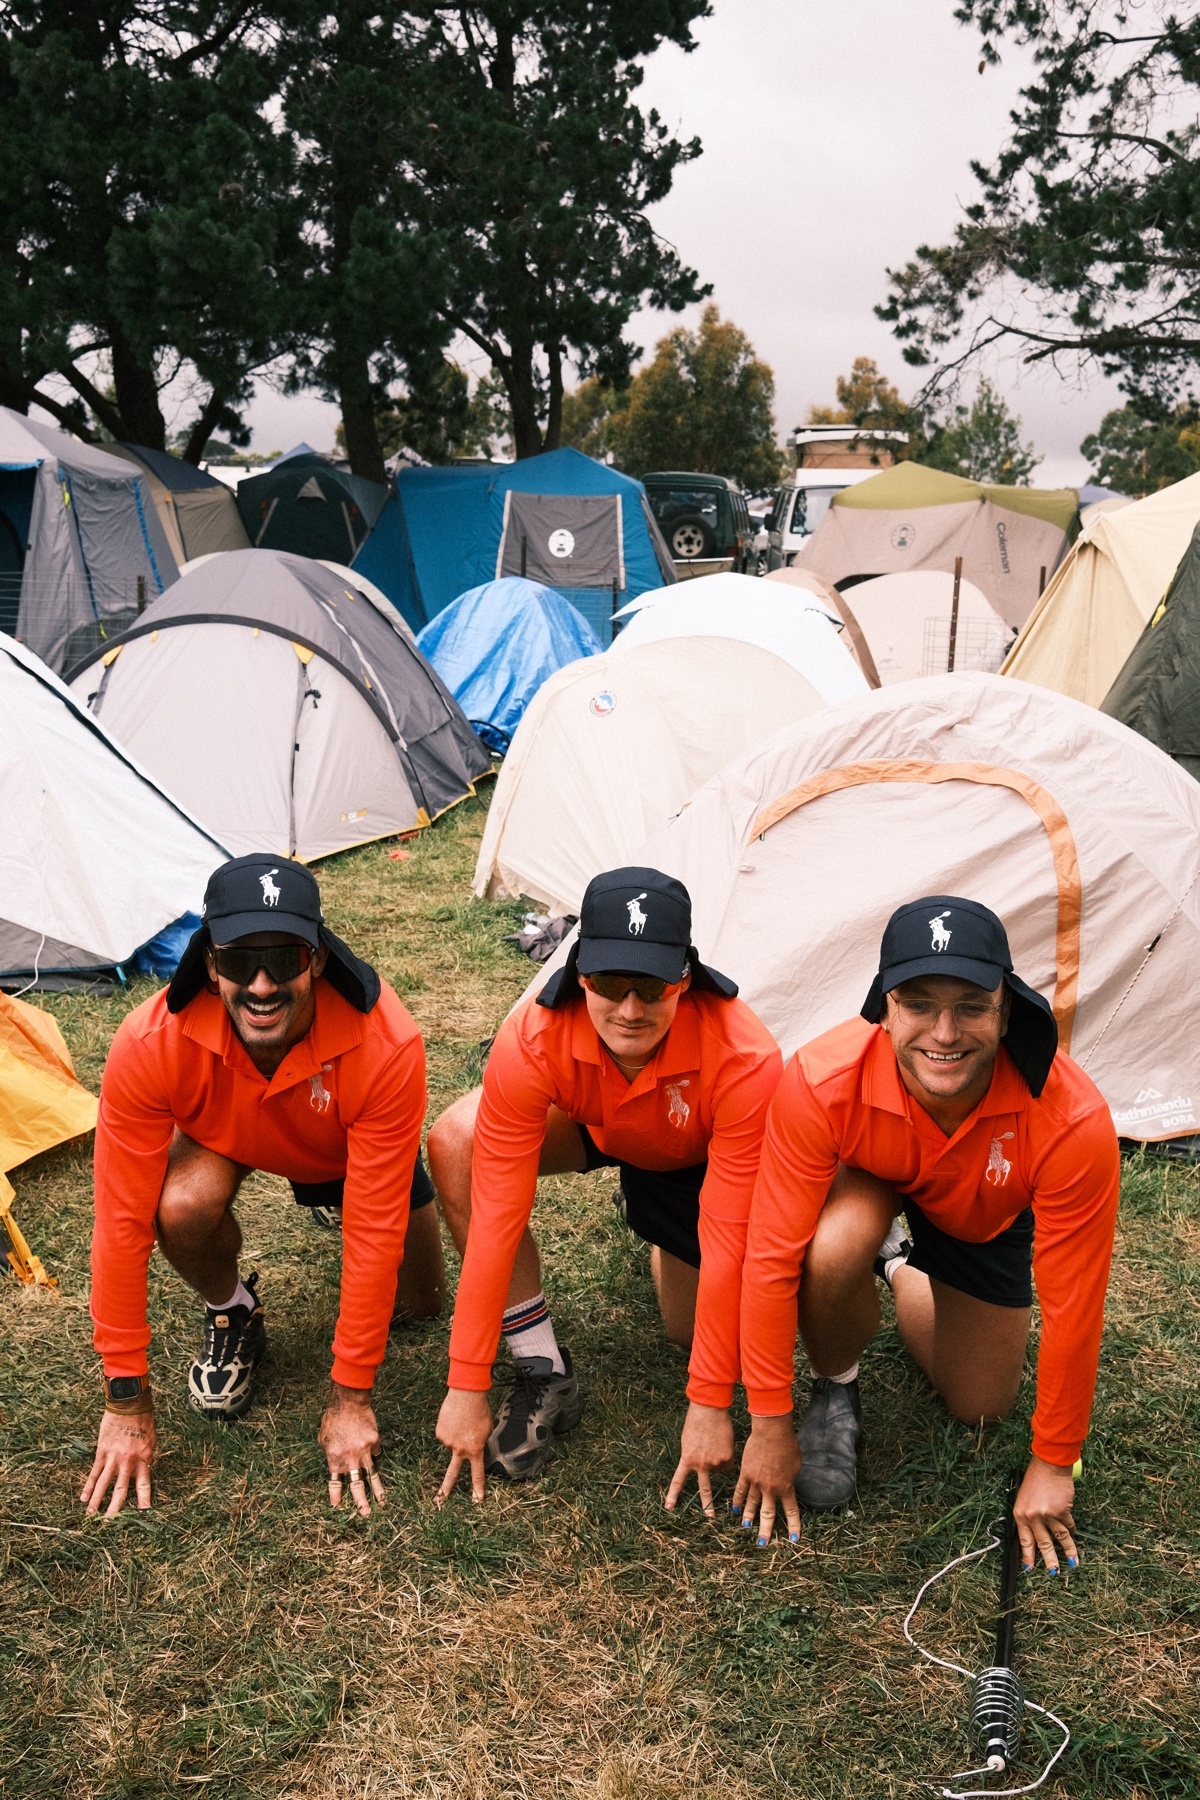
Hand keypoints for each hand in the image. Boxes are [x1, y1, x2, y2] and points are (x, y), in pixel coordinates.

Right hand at [81, 1408, 155, 1515]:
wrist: (129, 1404)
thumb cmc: (144, 1420)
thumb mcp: (151, 1440)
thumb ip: (146, 1458)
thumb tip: (145, 1471)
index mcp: (144, 1459)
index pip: (144, 1485)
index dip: (144, 1500)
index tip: (145, 1514)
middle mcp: (128, 1462)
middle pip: (121, 1490)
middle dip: (115, 1508)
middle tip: (110, 1523)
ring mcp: (113, 1458)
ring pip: (104, 1484)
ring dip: (97, 1501)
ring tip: (92, 1515)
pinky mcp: (102, 1452)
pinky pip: (94, 1472)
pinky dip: (88, 1486)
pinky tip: (83, 1498)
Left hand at [319, 1383, 384, 1517]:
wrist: (349, 1402)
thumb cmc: (332, 1419)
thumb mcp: (323, 1439)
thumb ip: (330, 1454)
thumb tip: (335, 1466)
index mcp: (334, 1459)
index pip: (335, 1483)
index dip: (336, 1495)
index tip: (337, 1506)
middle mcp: (350, 1458)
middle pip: (357, 1484)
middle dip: (361, 1501)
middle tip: (365, 1513)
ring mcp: (364, 1451)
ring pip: (372, 1475)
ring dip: (377, 1490)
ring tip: (382, 1502)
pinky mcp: (375, 1442)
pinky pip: (377, 1457)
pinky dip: (377, 1464)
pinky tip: (379, 1470)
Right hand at [435, 1387, 491, 1503]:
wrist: (466, 1394)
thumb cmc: (480, 1411)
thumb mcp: (486, 1431)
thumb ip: (479, 1443)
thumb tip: (472, 1448)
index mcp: (475, 1450)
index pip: (477, 1474)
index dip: (478, 1488)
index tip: (477, 1501)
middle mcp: (460, 1449)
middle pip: (452, 1474)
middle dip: (446, 1490)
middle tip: (439, 1503)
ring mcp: (448, 1442)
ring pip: (451, 1443)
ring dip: (456, 1435)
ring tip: (462, 1421)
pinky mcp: (439, 1433)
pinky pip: (445, 1434)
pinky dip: (449, 1429)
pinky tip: (453, 1419)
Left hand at [665, 1402, 733, 1517]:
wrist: (709, 1410)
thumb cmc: (695, 1423)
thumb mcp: (688, 1442)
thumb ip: (692, 1456)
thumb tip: (700, 1466)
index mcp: (687, 1459)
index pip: (678, 1481)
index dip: (673, 1495)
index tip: (669, 1508)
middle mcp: (701, 1464)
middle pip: (705, 1489)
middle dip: (707, 1505)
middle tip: (710, 1518)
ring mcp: (715, 1462)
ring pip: (719, 1471)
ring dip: (719, 1463)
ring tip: (716, 1446)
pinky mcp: (727, 1457)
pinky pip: (729, 1464)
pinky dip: (727, 1458)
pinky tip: (724, 1446)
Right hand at [732, 1414, 801, 1546]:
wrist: (772, 1432)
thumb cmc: (788, 1445)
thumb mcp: (796, 1464)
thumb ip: (790, 1477)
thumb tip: (787, 1483)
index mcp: (786, 1487)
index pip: (791, 1511)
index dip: (793, 1526)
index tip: (793, 1538)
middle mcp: (771, 1489)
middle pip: (768, 1514)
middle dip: (766, 1530)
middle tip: (762, 1543)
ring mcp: (756, 1482)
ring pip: (752, 1504)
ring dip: (750, 1517)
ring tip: (747, 1528)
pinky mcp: (746, 1474)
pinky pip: (740, 1490)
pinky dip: (738, 1501)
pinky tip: (736, 1509)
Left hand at [1014, 1455, 1076, 1573]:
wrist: (1048, 1465)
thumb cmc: (1035, 1479)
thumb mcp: (1024, 1498)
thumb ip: (1028, 1516)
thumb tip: (1035, 1534)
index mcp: (1020, 1514)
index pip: (1023, 1540)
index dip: (1027, 1556)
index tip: (1028, 1569)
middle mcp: (1033, 1516)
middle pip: (1043, 1544)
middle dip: (1049, 1560)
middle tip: (1054, 1573)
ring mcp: (1048, 1514)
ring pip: (1060, 1538)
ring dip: (1068, 1551)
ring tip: (1073, 1563)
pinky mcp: (1062, 1511)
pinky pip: (1068, 1525)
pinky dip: (1072, 1530)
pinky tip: (1074, 1535)